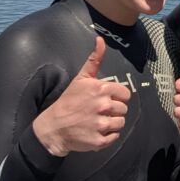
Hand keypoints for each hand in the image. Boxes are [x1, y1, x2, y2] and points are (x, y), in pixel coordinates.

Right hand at [32, 36, 131, 156]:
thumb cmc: (69, 101)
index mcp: (101, 89)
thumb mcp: (81, 78)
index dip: (116, 97)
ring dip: (111, 123)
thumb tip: (100, 39)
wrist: (53, 126)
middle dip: (113, 110)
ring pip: (120, 123)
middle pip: (123, 109)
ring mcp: (101, 124)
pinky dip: (107, 136)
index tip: (104, 99)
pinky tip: (95, 131)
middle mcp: (103, 106)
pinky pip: (115, 137)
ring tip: (97, 121)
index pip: (125, 94)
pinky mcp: (99, 141)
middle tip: (98, 111)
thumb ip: (94, 59)